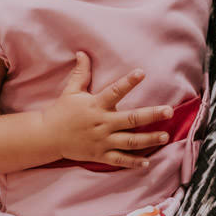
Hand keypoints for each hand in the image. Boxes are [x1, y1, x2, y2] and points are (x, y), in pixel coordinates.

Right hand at [42, 52, 173, 168]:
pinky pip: (119, 160)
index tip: (142, 73)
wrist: (47, 136)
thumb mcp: (71, 90)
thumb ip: (81, 73)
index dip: (128, 82)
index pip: (115, 91)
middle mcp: (102, 123)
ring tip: (165, 136)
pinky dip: (133, 162)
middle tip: (168, 111)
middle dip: (151, 115)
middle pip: (131, 119)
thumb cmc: (61, 111)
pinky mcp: (100, 155)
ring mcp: (102, 140)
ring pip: (130, 141)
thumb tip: (82, 53)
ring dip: (148, 139)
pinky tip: (147, 162)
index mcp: (96, 105)